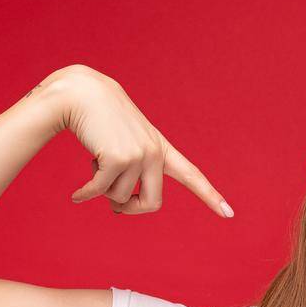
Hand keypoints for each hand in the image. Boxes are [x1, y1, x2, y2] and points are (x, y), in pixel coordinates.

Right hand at [48, 65, 231, 217]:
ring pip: (119, 197)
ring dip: (101, 190)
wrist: (81, 93)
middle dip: (129, 209)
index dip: (209, 196)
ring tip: (93, 164)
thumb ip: (129, 173)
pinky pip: (101, 192)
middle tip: (114, 207)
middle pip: (151, 203)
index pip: (190, 174)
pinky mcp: (119, 158)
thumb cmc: (99, 121)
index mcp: (160, 149)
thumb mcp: (122, 145)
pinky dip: (86, 195)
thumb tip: (119, 208)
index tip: (229, 214)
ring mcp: (139, 155)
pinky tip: (76, 196)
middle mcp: (154, 153)